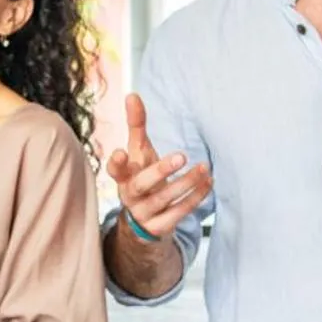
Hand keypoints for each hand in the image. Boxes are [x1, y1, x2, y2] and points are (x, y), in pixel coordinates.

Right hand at [106, 93, 210, 239]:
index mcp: (123, 177)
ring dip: (186, 183)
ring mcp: (144, 213)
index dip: (116, 163)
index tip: (120, 151)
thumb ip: (136, 126)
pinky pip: (178, 213)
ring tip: (203, 168)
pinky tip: (208, 183)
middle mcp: (130, 196)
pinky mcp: (160, 226)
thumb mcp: (138, 152)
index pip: (114, 171)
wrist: (143, 220)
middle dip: (160, 171)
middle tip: (181, 155)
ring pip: (164, 199)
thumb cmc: (142, 176)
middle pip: (141, 185)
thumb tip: (132, 95)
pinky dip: (195, 198)